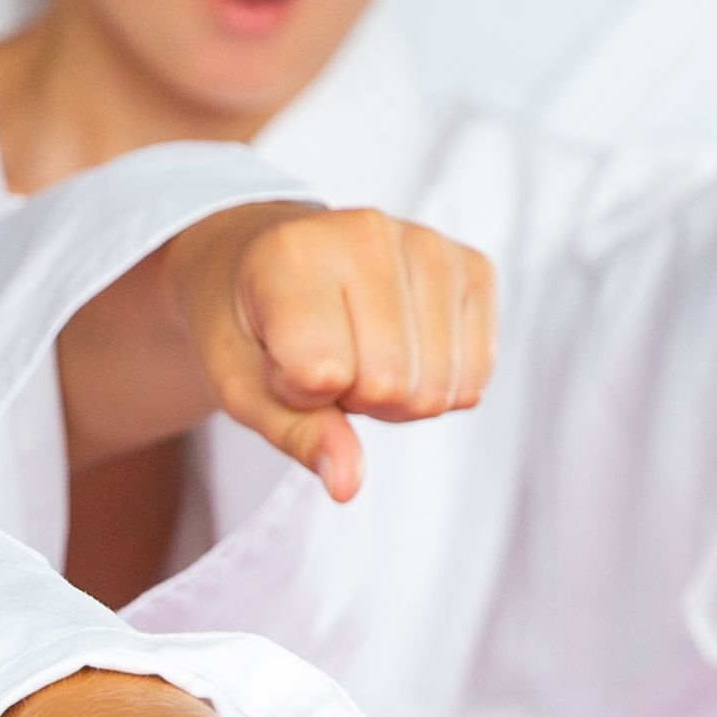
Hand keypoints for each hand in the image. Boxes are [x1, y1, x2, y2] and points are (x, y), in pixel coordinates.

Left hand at [58, 202, 494, 503]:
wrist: (264, 254)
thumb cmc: (248, 323)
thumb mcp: (240, 386)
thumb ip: (295, 433)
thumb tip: (349, 484)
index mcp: (294, 253)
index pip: (325, 375)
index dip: (297, 392)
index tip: (278, 358)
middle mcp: (369, 232)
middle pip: (392, 385)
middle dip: (354, 397)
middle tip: (325, 358)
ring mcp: (430, 244)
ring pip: (438, 389)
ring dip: (398, 396)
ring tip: (361, 351)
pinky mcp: (474, 266)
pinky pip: (475, 376)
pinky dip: (438, 383)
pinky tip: (403, 346)